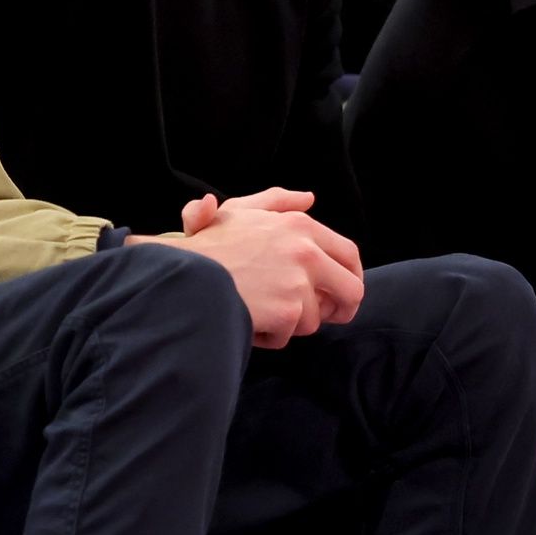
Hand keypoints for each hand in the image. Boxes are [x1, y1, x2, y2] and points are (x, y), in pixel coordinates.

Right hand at [145, 190, 363, 348]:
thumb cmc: (208, 245)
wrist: (183, 275)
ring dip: (291, 322)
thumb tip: (309, 199)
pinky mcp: (289, 311)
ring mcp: (299, 283)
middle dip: (342, 309)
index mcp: (300, 225)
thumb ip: (277, 201)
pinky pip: (289, 335)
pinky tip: (248, 318)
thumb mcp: (239, 210)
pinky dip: (270, 335)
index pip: (348, 253)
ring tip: (260, 308)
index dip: (350, 275)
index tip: (340, 290)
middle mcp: (306, 251)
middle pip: (351, 290)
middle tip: (325, 316)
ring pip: (315, 318)